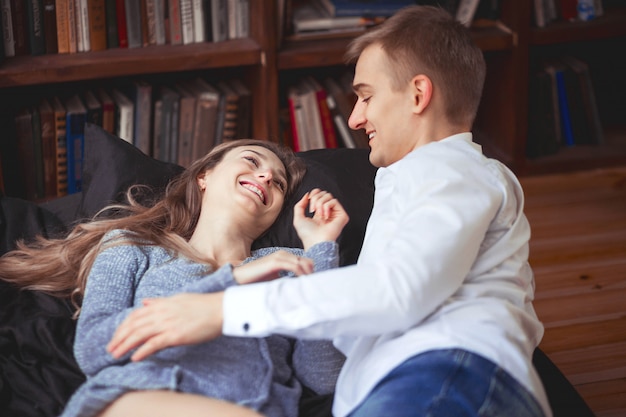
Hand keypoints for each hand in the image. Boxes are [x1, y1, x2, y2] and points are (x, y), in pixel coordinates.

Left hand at [107, 292, 223, 361]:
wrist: (220, 309)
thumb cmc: (203, 305)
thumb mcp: (178, 299)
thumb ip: (160, 302)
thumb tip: (145, 302)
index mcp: (162, 304)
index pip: (135, 315)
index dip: (123, 326)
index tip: (116, 336)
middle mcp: (162, 313)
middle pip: (133, 325)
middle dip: (119, 338)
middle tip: (110, 349)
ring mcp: (168, 324)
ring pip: (140, 334)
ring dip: (125, 345)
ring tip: (116, 355)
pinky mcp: (176, 335)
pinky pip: (154, 343)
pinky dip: (143, 351)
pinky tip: (134, 358)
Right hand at [233, 250, 313, 283]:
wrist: (240, 277)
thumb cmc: (256, 280)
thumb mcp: (274, 279)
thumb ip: (286, 280)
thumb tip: (298, 289)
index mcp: (284, 257)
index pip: (304, 261)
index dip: (311, 272)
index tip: (315, 284)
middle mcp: (283, 254)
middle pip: (306, 261)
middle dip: (312, 273)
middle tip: (316, 286)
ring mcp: (279, 257)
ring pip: (302, 263)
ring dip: (308, 275)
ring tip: (312, 286)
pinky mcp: (275, 262)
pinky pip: (294, 266)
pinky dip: (301, 274)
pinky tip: (303, 282)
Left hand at [293, 189, 349, 250]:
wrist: (315, 242)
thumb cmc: (307, 235)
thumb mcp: (298, 218)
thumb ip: (299, 205)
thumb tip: (307, 195)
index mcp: (319, 213)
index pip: (319, 195)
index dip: (314, 193)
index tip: (309, 200)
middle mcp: (327, 212)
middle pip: (323, 193)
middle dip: (315, 199)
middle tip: (313, 210)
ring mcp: (335, 214)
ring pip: (328, 196)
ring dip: (320, 204)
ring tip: (319, 215)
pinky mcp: (341, 215)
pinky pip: (334, 201)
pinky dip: (326, 207)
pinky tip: (326, 216)